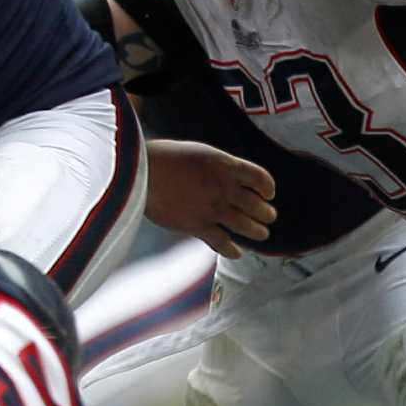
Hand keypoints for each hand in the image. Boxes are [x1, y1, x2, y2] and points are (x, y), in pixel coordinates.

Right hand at [144, 139, 274, 257]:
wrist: (137, 171)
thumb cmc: (160, 157)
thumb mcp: (195, 153)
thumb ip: (214, 167)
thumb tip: (222, 177)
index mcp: (225, 165)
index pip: (261, 178)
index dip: (268, 188)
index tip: (268, 194)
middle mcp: (224, 188)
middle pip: (258, 206)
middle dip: (267, 213)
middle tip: (268, 217)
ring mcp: (212, 208)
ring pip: (247, 226)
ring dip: (257, 231)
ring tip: (261, 233)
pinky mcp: (197, 226)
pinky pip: (223, 243)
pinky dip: (233, 250)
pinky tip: (236, 252)